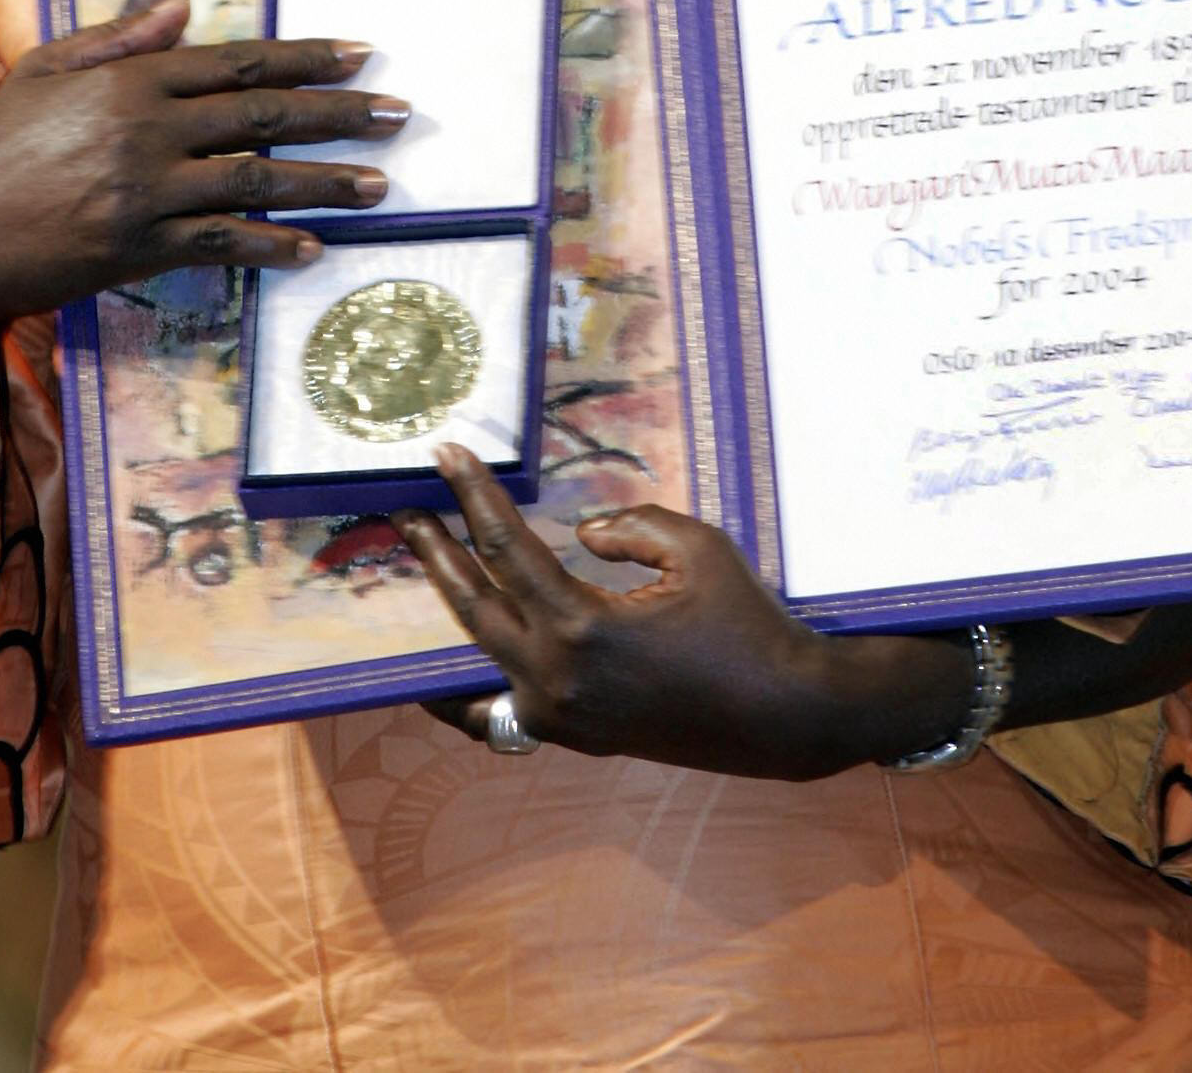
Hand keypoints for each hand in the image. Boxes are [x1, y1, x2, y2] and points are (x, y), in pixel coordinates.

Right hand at [0, 0, 407, 328]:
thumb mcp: (45, 70)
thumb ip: (118, 36)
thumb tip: (177, 0)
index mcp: (130, 81)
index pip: (237, 62)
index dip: (304, 56)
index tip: (360, 55)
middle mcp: (147, 131)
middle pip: (263, 115)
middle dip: (339, 113)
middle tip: (398, 115)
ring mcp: (145, 192)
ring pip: (256, 179)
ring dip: (325, 183)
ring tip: (380, 184)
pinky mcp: (138, 248)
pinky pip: (221, 243)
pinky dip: (271, 246)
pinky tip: (313, 248)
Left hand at [395, 446, 970, 779]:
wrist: (786, 716)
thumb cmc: (747, 623)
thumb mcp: (694, 547)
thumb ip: (628, 528)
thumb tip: (580, 535)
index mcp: (582, 627)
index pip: (506, 548)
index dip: (474, 495)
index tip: (447, 454)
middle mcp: (556, 679)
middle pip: (474, 602)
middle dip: (436, 549)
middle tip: (405, 508)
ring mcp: (560, 717)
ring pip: (483, 652)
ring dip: (452, 602)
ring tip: (427, 560)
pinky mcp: (575, 737)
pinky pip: (500, 714)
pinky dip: (462, 698)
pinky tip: (436, 682)